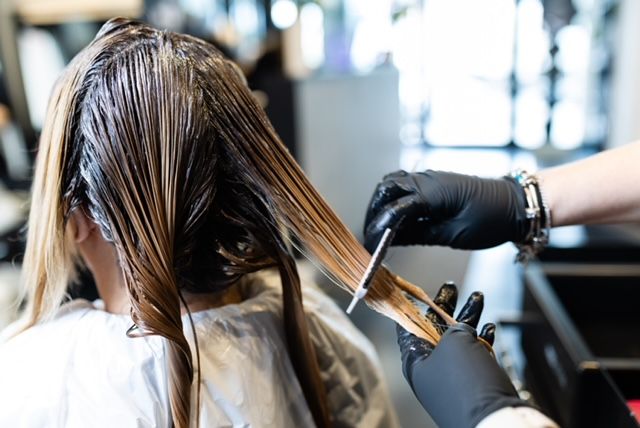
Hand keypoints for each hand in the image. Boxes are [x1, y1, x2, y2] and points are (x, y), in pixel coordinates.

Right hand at [364, 170, 528, 251]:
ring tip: (380, 227)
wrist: (515, 204)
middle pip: (386, 189)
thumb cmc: (491, 220)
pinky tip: (396, 219)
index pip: (393, 210)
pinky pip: (406, 184)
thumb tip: (392, 240)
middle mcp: (427, 180)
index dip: (378, 229)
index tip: (369, 247)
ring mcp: (430, 178)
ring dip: (382, 203)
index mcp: (432, 194)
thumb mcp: (453, 235)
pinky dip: (395, 199)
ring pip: (393, 183)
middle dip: (374, 212)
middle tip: (371, 236)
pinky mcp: (434, 181)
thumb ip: (419, 235)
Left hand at [398, 282, 529, 427]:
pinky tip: (489, 327)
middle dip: (446, 307)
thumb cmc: (465, 381)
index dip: (414, 306)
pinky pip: (475, 356)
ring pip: (458, 341)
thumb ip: (455, 328)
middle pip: (435, 331)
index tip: (419, 290)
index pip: (408, 327)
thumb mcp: (455, 342)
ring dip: (468, 318)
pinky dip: (482, 340)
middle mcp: (430, 370)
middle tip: (452, 288)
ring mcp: (453, 378)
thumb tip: (463, 328)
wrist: (495, 420)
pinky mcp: (474, 384)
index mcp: (415, 361)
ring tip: (478, 298)